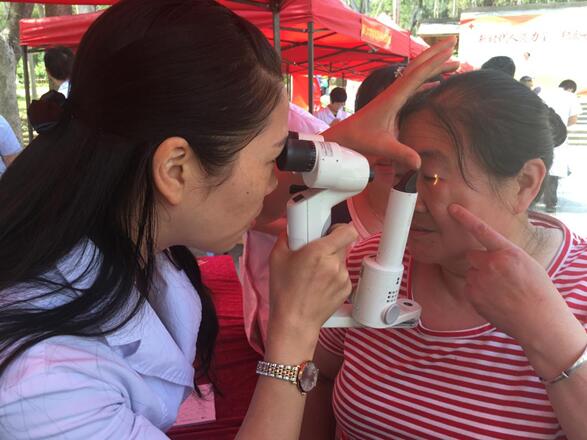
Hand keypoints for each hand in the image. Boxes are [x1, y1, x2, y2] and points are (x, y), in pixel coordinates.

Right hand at [267, 224, 356, 352]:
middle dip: (331, 246)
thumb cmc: (284, 292)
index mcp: (319, 252)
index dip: (339, 228)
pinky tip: (319, 285)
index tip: (330, 231)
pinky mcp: (346, 290)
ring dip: (331, 262)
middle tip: (316, 253)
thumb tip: (291, 231)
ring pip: (342, 260)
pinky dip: (334, 277)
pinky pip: (343, 275)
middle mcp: (335, 264)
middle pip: (343, 244)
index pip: (347, 230)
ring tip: (314, 274)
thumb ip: (286, 238)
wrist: (294, 321)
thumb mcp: (276, 258)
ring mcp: (343, 278)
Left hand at [323, 37, 458, 169]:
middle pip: (417, 67)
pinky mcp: (391, 104)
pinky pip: (412, 88)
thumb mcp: (381, 147)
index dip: (435, 63)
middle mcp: (393, 93)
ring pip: (415, 75)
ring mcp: (392, 97)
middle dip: (436, 53)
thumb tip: (419, 164)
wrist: (343, 137)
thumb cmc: (359, 139)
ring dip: (433, 66)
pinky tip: (436, 83)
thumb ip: (401, 153)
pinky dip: (425, 82)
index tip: (451, 51)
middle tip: (454, 40)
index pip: (417, 75)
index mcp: (393, 98)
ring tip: (452, 60)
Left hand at [448, 204, 577, 346]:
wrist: (538, 321)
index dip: (465, 217)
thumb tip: (490, 251)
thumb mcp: (526, 263)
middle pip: (472, 255)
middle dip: (480, 263)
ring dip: (480, 279)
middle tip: (498, 276)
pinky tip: (495, 300)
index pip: (482, 230)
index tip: (452, 208)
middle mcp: (491, 264)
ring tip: (500, 291)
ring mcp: (479, 280)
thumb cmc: (537, 291)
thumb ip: (505, 253)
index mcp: (507, 252)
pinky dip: (478, 292)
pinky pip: (470, 288)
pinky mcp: (472, 295)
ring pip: (471, 273)